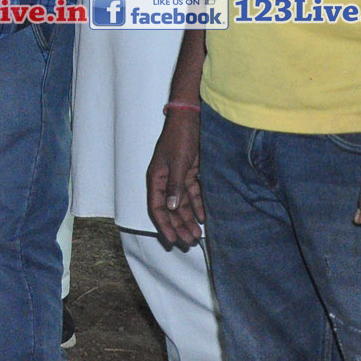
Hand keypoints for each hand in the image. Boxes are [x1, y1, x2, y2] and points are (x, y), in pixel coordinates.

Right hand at [146, 111, 204, 245]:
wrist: (192, 118)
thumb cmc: (180, 137)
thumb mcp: (177, 162)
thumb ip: (175, 185)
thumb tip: (172, 208)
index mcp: (157, 178)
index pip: (157, 207)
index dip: (164, 225)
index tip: (172, 240)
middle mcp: (166, 180)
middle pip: (171, 209)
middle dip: (179, 226)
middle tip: (190, 242)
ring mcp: (178, 177)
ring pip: (182, 204)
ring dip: (189, 219)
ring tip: (198, 235)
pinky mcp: (191, 173)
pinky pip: (193, 194)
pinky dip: (198, 206)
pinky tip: (203, 217)